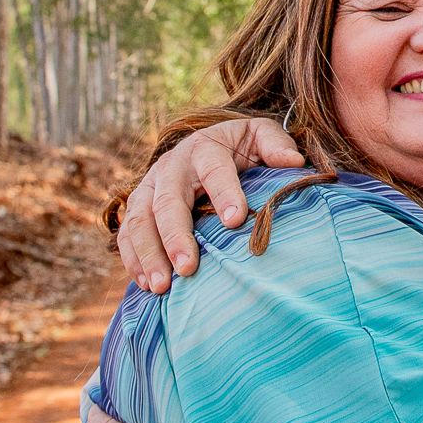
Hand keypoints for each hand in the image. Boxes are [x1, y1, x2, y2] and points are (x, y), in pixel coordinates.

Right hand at [117, 118, 305, 293]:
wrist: (205, 145)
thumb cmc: (239, 147)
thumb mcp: (259, 136)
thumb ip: (275, 144)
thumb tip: (294, 162)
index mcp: (204, 148)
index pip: (213, 168)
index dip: (224, 192)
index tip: (235, 221)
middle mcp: (171, 166)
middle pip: (168, 201)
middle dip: (176, 236)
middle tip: (188, 268)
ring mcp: (150, 187)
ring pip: (140, 220)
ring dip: (149, 254)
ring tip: (161, 286)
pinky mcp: (138, 207)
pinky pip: (127, 234)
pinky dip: (134, 260)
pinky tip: (146, 286)